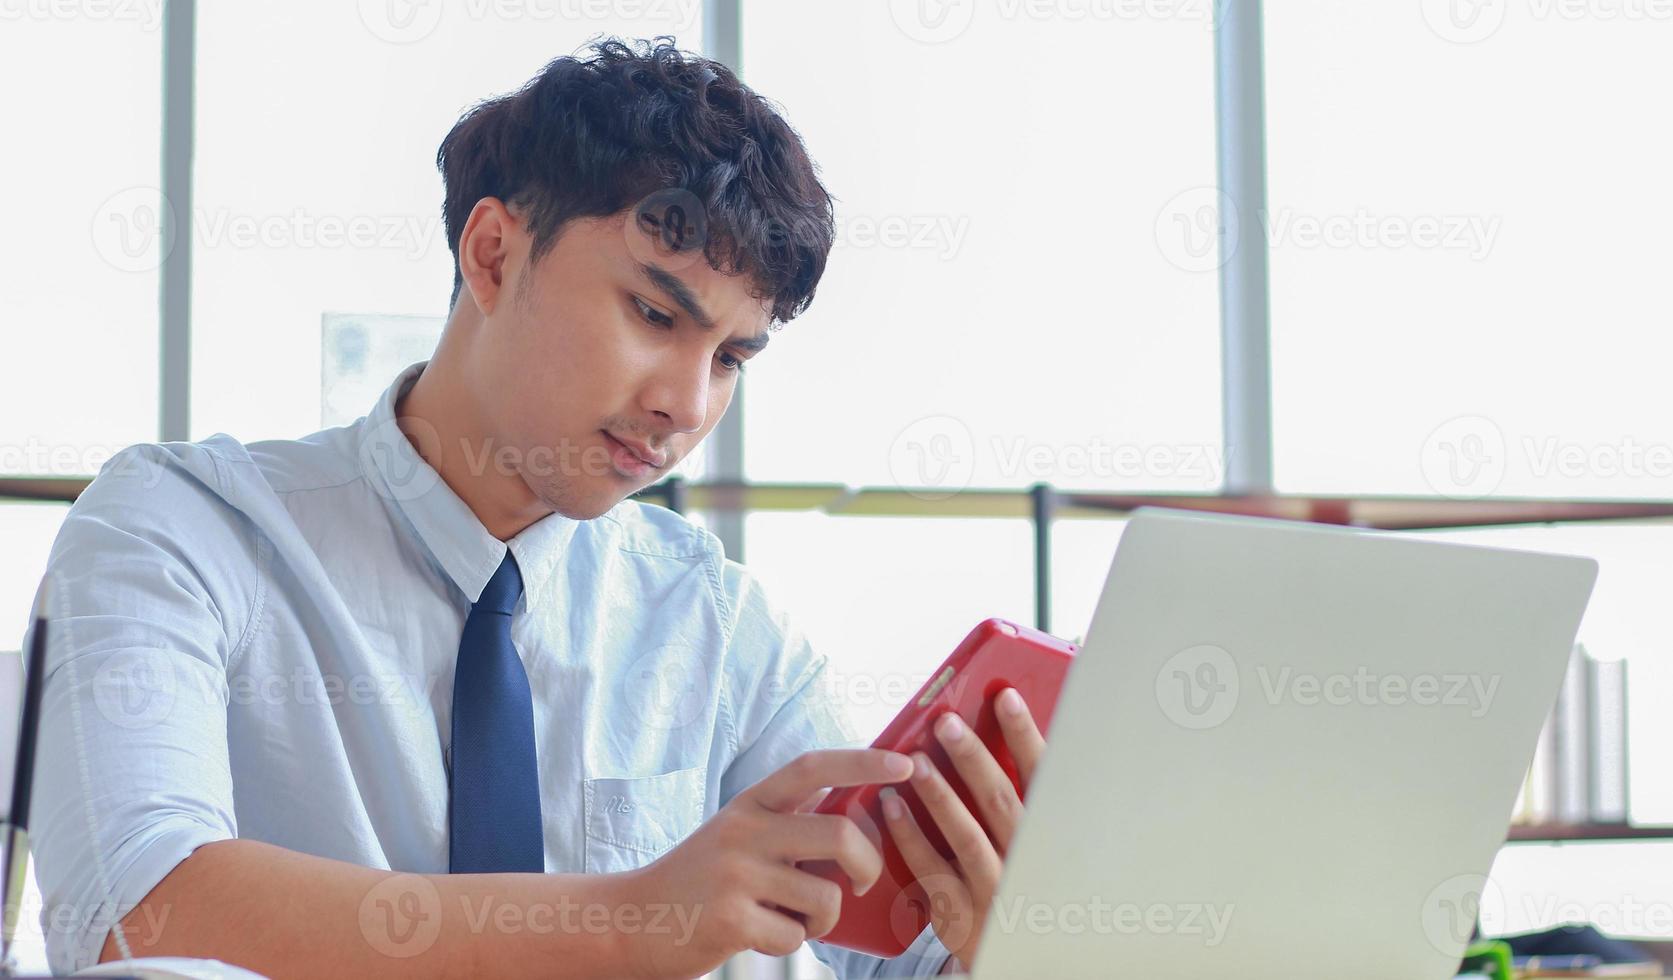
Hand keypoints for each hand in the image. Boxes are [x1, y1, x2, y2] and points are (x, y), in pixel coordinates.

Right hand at [619, 748, 913, 978]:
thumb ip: (787, 821)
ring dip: (824, 917)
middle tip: (861, 882)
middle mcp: (744, 831)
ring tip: (796, 916)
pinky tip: (764, 934)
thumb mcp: (738, 834)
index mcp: (750, 804)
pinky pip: (796, 937)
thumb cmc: (700, 879)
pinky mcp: (730, 920)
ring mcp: (736, 875)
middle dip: (868, 864)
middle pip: (839, 835)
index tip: (905, 762)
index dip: (862, 761)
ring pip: (825, 896)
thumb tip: (855, 812)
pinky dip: (792, 942)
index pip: (812, 768)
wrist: (632, 918)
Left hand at [880, 686, 1045, 972]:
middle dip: (973, 759)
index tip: (1004, 696)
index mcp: (1052, 835)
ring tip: (913, 761)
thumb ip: (1022, 793)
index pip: (1044, 776)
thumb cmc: (1025, 879)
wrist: (1019, 951)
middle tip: (946, 724)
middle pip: (1001, 802)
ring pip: (967, 836)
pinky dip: (909, 836)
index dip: (1025, 735)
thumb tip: (994, 732)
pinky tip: (890, 806)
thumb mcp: (1038, 839)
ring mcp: (995, 888)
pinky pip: (931, 869)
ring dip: (939, 795)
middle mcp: (1028, 861)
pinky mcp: (961, 912)